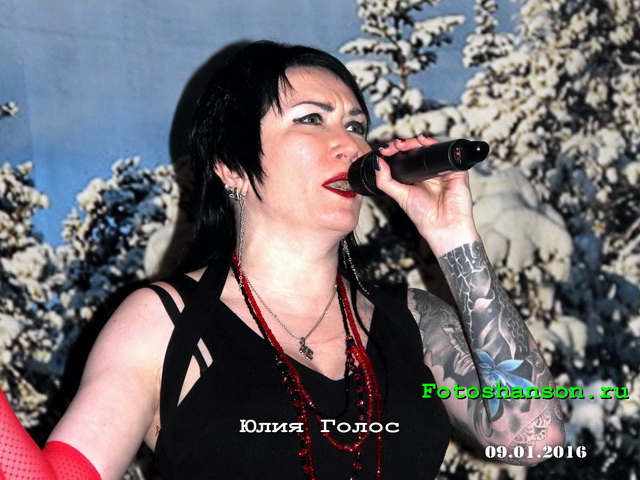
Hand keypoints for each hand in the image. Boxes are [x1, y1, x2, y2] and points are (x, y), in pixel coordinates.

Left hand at [374, 135, 480, 256]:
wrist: (443, 226)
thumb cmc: (424, 216)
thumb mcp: (400, 196)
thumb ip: (386, 181)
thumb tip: (377, 163)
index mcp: (416, 177)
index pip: (406, 158)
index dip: (395, 152)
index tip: (384, 150)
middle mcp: (429, 172)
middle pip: (417, 150)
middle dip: (404, 145)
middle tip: (393, 146)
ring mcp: (442, 169)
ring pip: (429, 148)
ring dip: (416, 142)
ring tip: (403, 144)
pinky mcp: (455, 169)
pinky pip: (445, 152)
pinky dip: (433, 145)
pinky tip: (424, 143)